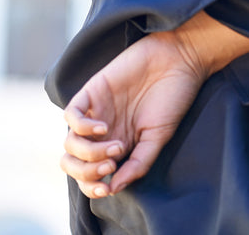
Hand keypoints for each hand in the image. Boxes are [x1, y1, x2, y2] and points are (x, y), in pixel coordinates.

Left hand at [60, 27, 209, 197]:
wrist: (178, 61)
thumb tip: (114, 187)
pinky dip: (82, 127)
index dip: (92, 186)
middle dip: (86, 173)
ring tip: (116, 147)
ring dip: (90, 153)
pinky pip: (71, 114)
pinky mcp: (92, 91)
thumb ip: (138, 164)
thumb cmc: (172, 99)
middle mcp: (101, 132)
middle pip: (72, 162)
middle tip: (110, 165)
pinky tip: (103, 127)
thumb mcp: (158, 138)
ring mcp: (95, 112)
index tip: (108, 187)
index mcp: (116, 145)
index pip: (89, 175)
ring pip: (69, 143)